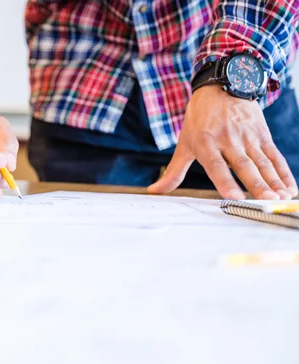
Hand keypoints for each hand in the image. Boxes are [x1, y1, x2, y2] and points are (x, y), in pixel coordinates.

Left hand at [148, 85, 297, 199]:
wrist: (221, 86)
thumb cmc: (199, 120)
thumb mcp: (184, 143)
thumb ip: (174, 171)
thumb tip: (154, 191)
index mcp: (206, 143)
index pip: (216, 166)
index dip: (225, 182)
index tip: (234, 197)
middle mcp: (228, 141)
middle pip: (244, 166)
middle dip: (257, 184)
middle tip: (267, 201)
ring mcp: (248, 137)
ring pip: (263, 162)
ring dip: (274, 181)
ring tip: (282, 198)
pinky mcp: (262, 135)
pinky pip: (275, 156)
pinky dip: (284, 172)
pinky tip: (290, 187)